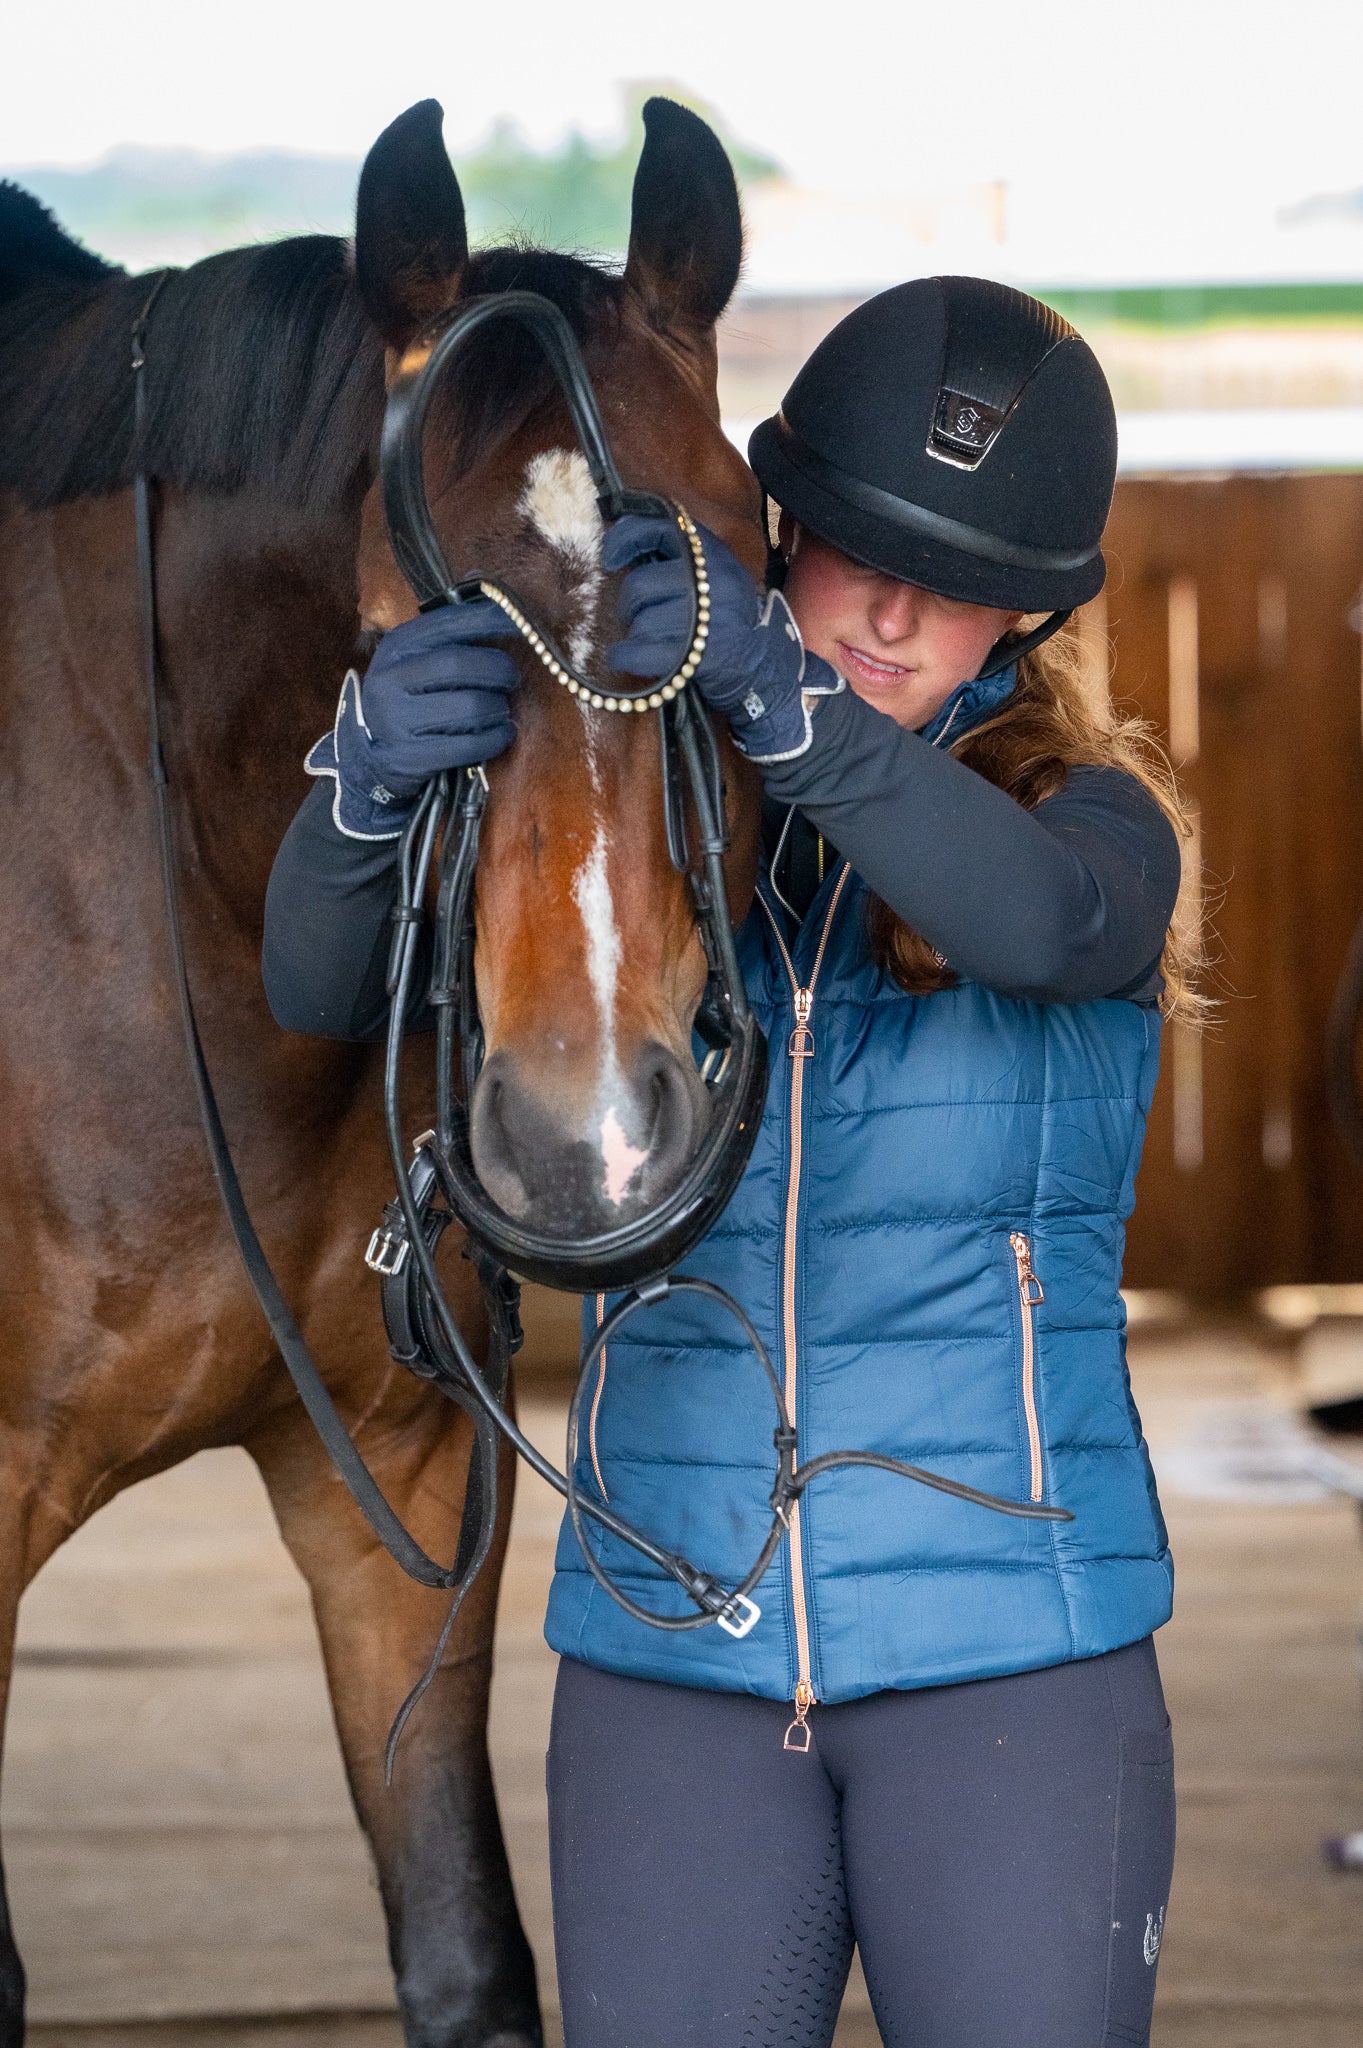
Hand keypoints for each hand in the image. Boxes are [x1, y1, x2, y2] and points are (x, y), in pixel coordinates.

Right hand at [305, 601, 518, 839]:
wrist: (369, 755)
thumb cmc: (409, 698)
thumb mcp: (416, 658)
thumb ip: (448, 626)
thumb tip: (481, 578)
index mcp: (397, 646)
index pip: (450, 622)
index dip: (491, 620)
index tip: (521, 624)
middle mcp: (391, 678)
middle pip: (461, 664)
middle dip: (499, 670)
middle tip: (512, 679)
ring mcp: (396, 719)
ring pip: (470, 707)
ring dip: (498, 709)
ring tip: (501, 710)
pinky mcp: (408, 756)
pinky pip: (467, 746)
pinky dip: (494, 739)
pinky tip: (501, 733)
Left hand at [602, 514, 842, 761]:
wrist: (765, 669)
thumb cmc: (731, 622)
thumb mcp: (718, 576)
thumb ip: (683, 557)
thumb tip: (626, 547)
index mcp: (714, 556)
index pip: (660, 528)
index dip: (626, 538)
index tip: (611, 557)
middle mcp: (711, 582)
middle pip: (641, 585)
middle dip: (629, 605)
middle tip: (636, 615)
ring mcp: (704, 621)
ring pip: (640, 622)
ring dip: (633, 635)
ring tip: (644, 641)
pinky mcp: (694, 657)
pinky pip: (639, 652)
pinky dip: (624, 657)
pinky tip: (625, 658)